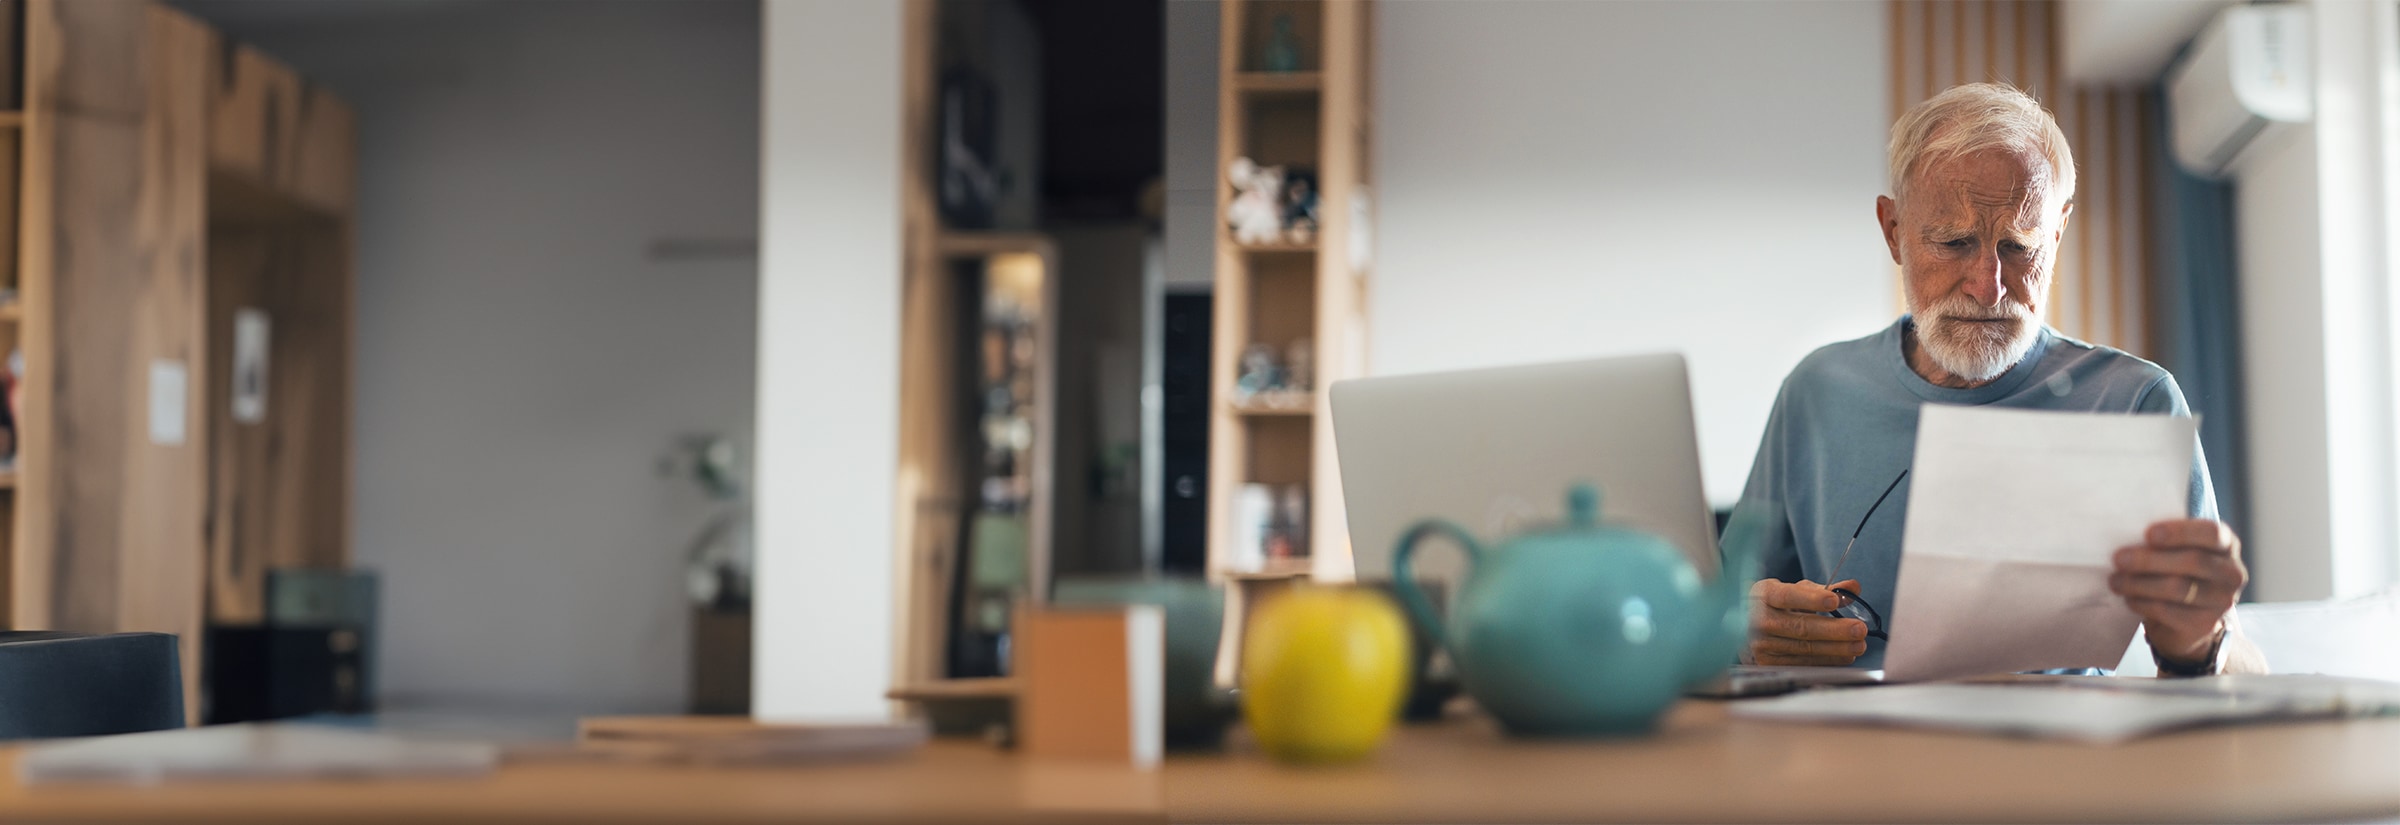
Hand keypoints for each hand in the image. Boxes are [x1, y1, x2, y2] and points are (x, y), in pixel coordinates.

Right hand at [1744, 579, 1869, 665]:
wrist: (1745, 625)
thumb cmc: (1776, 604)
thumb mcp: (1795, 590)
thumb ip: (1825, 588)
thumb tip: (1853, 587)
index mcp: (1763, 594)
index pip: (1787, 596)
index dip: (1811, 599)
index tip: (1834, 601)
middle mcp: (1757, 619)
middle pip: (1799, 626)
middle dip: (1833, 629)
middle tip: (1859, 629)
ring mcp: (1761, 643)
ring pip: (1804, 648)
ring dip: (1835, 648)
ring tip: (1858, 644)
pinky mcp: (1767, 662)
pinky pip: (1802, 662)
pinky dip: (1826, 660)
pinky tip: (1844, 656)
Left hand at [2109, 519, 2245, 664]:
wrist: (2186, 620)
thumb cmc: (2176, 572)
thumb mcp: (2177, 550)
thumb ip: (2165, 539)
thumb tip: (2126, 529)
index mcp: (2226, 545)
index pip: (2212, 533)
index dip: (2180, 532)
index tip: (2149, 534)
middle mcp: (2231, 573)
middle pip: (2192, 562)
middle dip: (2149, 560)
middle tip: (2118, 558)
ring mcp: (2222, 601)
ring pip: (2178, 588)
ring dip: (2139, 583)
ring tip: (2115, 580)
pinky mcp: (2205, 623)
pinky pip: (2168, 611)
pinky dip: (2142, 603)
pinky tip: (2128, 598)